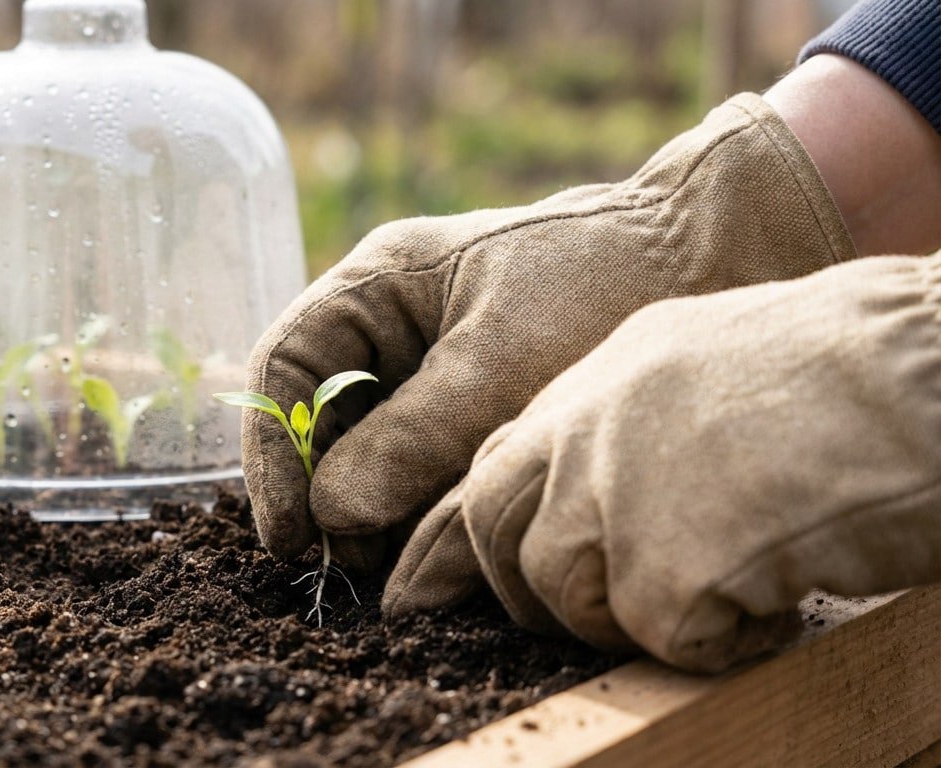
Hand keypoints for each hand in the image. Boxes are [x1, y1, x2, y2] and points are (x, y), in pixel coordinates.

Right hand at [242, 94, 853, 567]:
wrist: (710, 260)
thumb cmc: (601, 284)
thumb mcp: (500, 363)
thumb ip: (413, 438)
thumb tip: (334, 516)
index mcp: (379, 284)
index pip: (285, 367)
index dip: (271, 452)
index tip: (292, 532)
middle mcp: (390, 329)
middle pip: (317, 420)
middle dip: (323, 494)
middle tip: (348, 567)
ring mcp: (429, 372)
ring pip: (366, 453)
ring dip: (370, 513)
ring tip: (391, 567)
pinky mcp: (469, 413)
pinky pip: (419, 469)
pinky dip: (417, 511)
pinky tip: (437, 545)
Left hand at [384, 253, 940, 672]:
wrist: (922, 371)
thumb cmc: (847, 367)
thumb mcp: (703, 363)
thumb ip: (628, 418)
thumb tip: (591, 493)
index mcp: (596, 378)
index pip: (490, 466)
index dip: (463, 535)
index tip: (430, 590)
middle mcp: (584, 429)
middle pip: (497, 534)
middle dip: (526, 592)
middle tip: (602, 612)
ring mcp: (613, 493)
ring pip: (566, 595)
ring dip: (635, 614)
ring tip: (725, 584)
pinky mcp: (660, 565)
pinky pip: (659, 636)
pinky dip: (717, 637)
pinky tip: (777, 595)